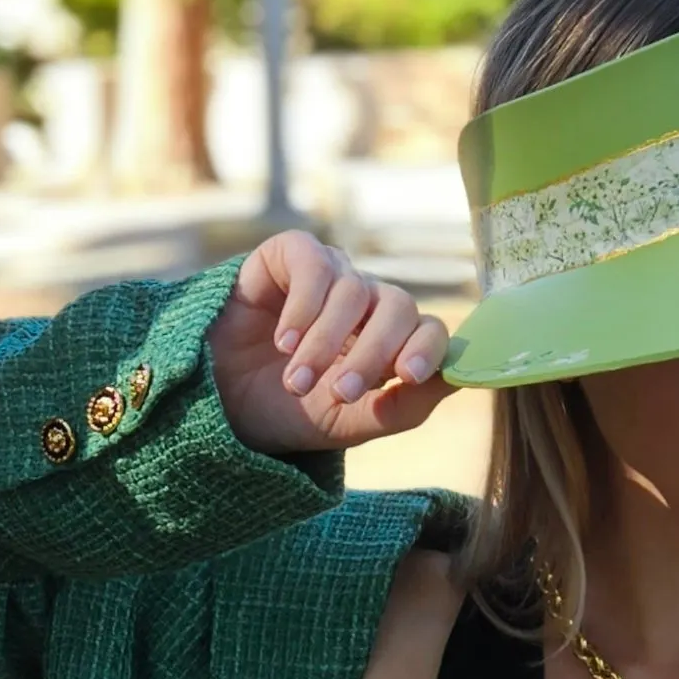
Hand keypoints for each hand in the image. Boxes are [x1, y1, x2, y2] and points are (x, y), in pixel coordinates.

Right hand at [207, 231, 453, 456]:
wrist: (220, 404)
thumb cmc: (288, 413)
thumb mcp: (348, 423)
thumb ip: (402, 408)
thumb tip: (458, 381)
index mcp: (389, 342)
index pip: (429, 330)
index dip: (426, 348)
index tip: (407, 376)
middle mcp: (366, 303)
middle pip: (397, 307)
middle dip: (370, 355)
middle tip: (339, 392)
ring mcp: (330, 275)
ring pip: (352, 292)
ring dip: (324, 343)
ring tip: (296, 381)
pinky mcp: (290, 255)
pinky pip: (314, 263)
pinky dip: (304, 305)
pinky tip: (284, 341)